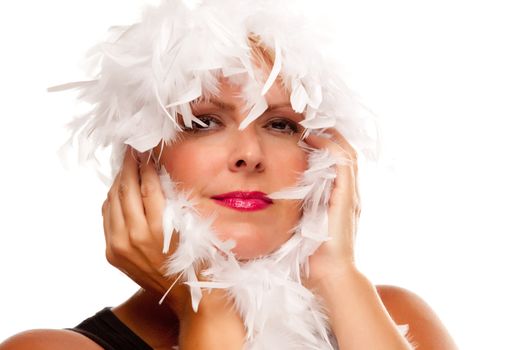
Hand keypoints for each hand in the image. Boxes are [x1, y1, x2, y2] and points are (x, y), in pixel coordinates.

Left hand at [102, 148, 187, 314]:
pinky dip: (112, 201)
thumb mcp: (193, 225)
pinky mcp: (112, 253)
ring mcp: (119, 246)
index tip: (146, 149)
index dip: (146, 164)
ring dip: (119, 181)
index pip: (147, 185)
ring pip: (112, 202)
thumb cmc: (197, 259)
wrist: (189, 295)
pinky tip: (119, 190)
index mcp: (159, 228)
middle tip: (131, 150)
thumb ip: (175, 200)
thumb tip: (160, 172)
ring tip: (126, 166)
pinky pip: (107, 218)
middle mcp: (134, 236)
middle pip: (126, 190)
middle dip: (128, 166)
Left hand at [303, 130, 360, 288]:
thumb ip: (293, 211)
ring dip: (330, 134)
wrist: (329, 277)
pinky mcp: (347, 198)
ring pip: (346, 153)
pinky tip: (313, 137)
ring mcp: (350, 195)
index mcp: (337, 199)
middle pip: (343, 151)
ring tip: (310, 121)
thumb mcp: (299, 226)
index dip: (322, 142)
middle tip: (306, 118)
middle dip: (328, 132)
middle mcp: (347, 193)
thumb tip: (266, 200)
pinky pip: (343, 163)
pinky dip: (330, 146)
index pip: (335, 161)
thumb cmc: (310, 257)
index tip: (302, 129)